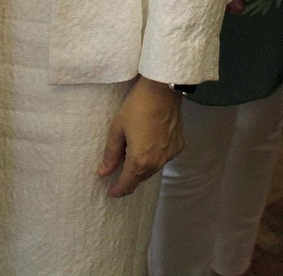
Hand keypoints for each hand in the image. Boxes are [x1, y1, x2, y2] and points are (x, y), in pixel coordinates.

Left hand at [97, 76, 183, 197]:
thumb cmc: (136, 107)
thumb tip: (104, 172)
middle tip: (118, 173)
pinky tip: (148, 144)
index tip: (111, 192)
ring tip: (132, 156)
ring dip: (142, 167)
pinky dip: (154, 156)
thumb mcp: (117, 128)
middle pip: (140, 178)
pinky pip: (163, 158)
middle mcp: (157, 163)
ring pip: (153, 169)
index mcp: (140, 161)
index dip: (118, 190)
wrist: (162, 90)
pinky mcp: (179, 146)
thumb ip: (111, 153)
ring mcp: (170, 155)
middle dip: (129, 178)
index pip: (127, 184)